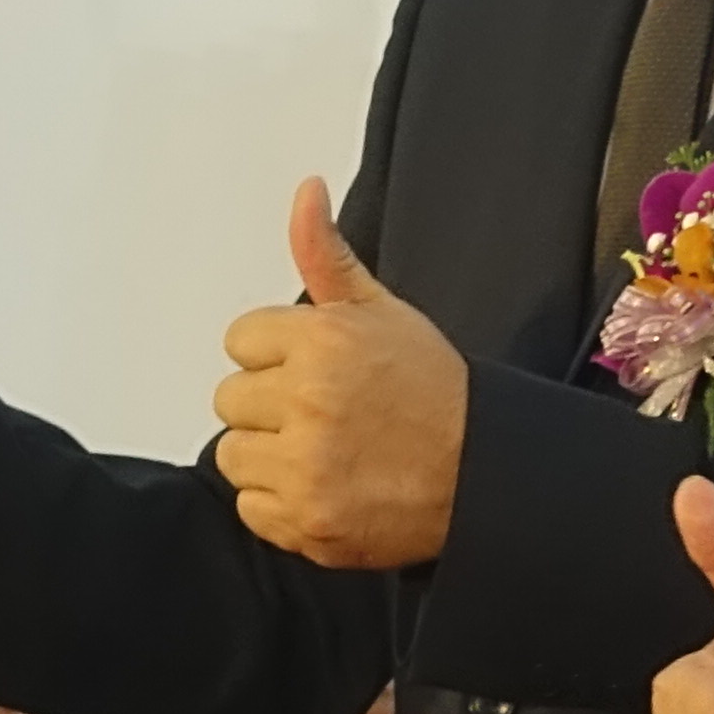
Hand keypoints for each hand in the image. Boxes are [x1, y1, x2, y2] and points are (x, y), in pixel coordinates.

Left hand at [215, 180, 468, 567]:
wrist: (483, 473)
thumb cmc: (435, 394)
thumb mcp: (383, 311)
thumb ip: (327, 256)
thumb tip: (305, 192)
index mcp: (322, 341)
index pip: (241, 341)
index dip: (277, 356)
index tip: (316, 371)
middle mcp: (309, 401)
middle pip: (230, 399)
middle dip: (270, 407)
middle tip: (325, 415)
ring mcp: (306, 467)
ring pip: (234, 455)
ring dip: (269, 458)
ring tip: (324, 453)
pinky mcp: (307, 521)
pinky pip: (251, 509)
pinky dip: (281, 506)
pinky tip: (326, 487)